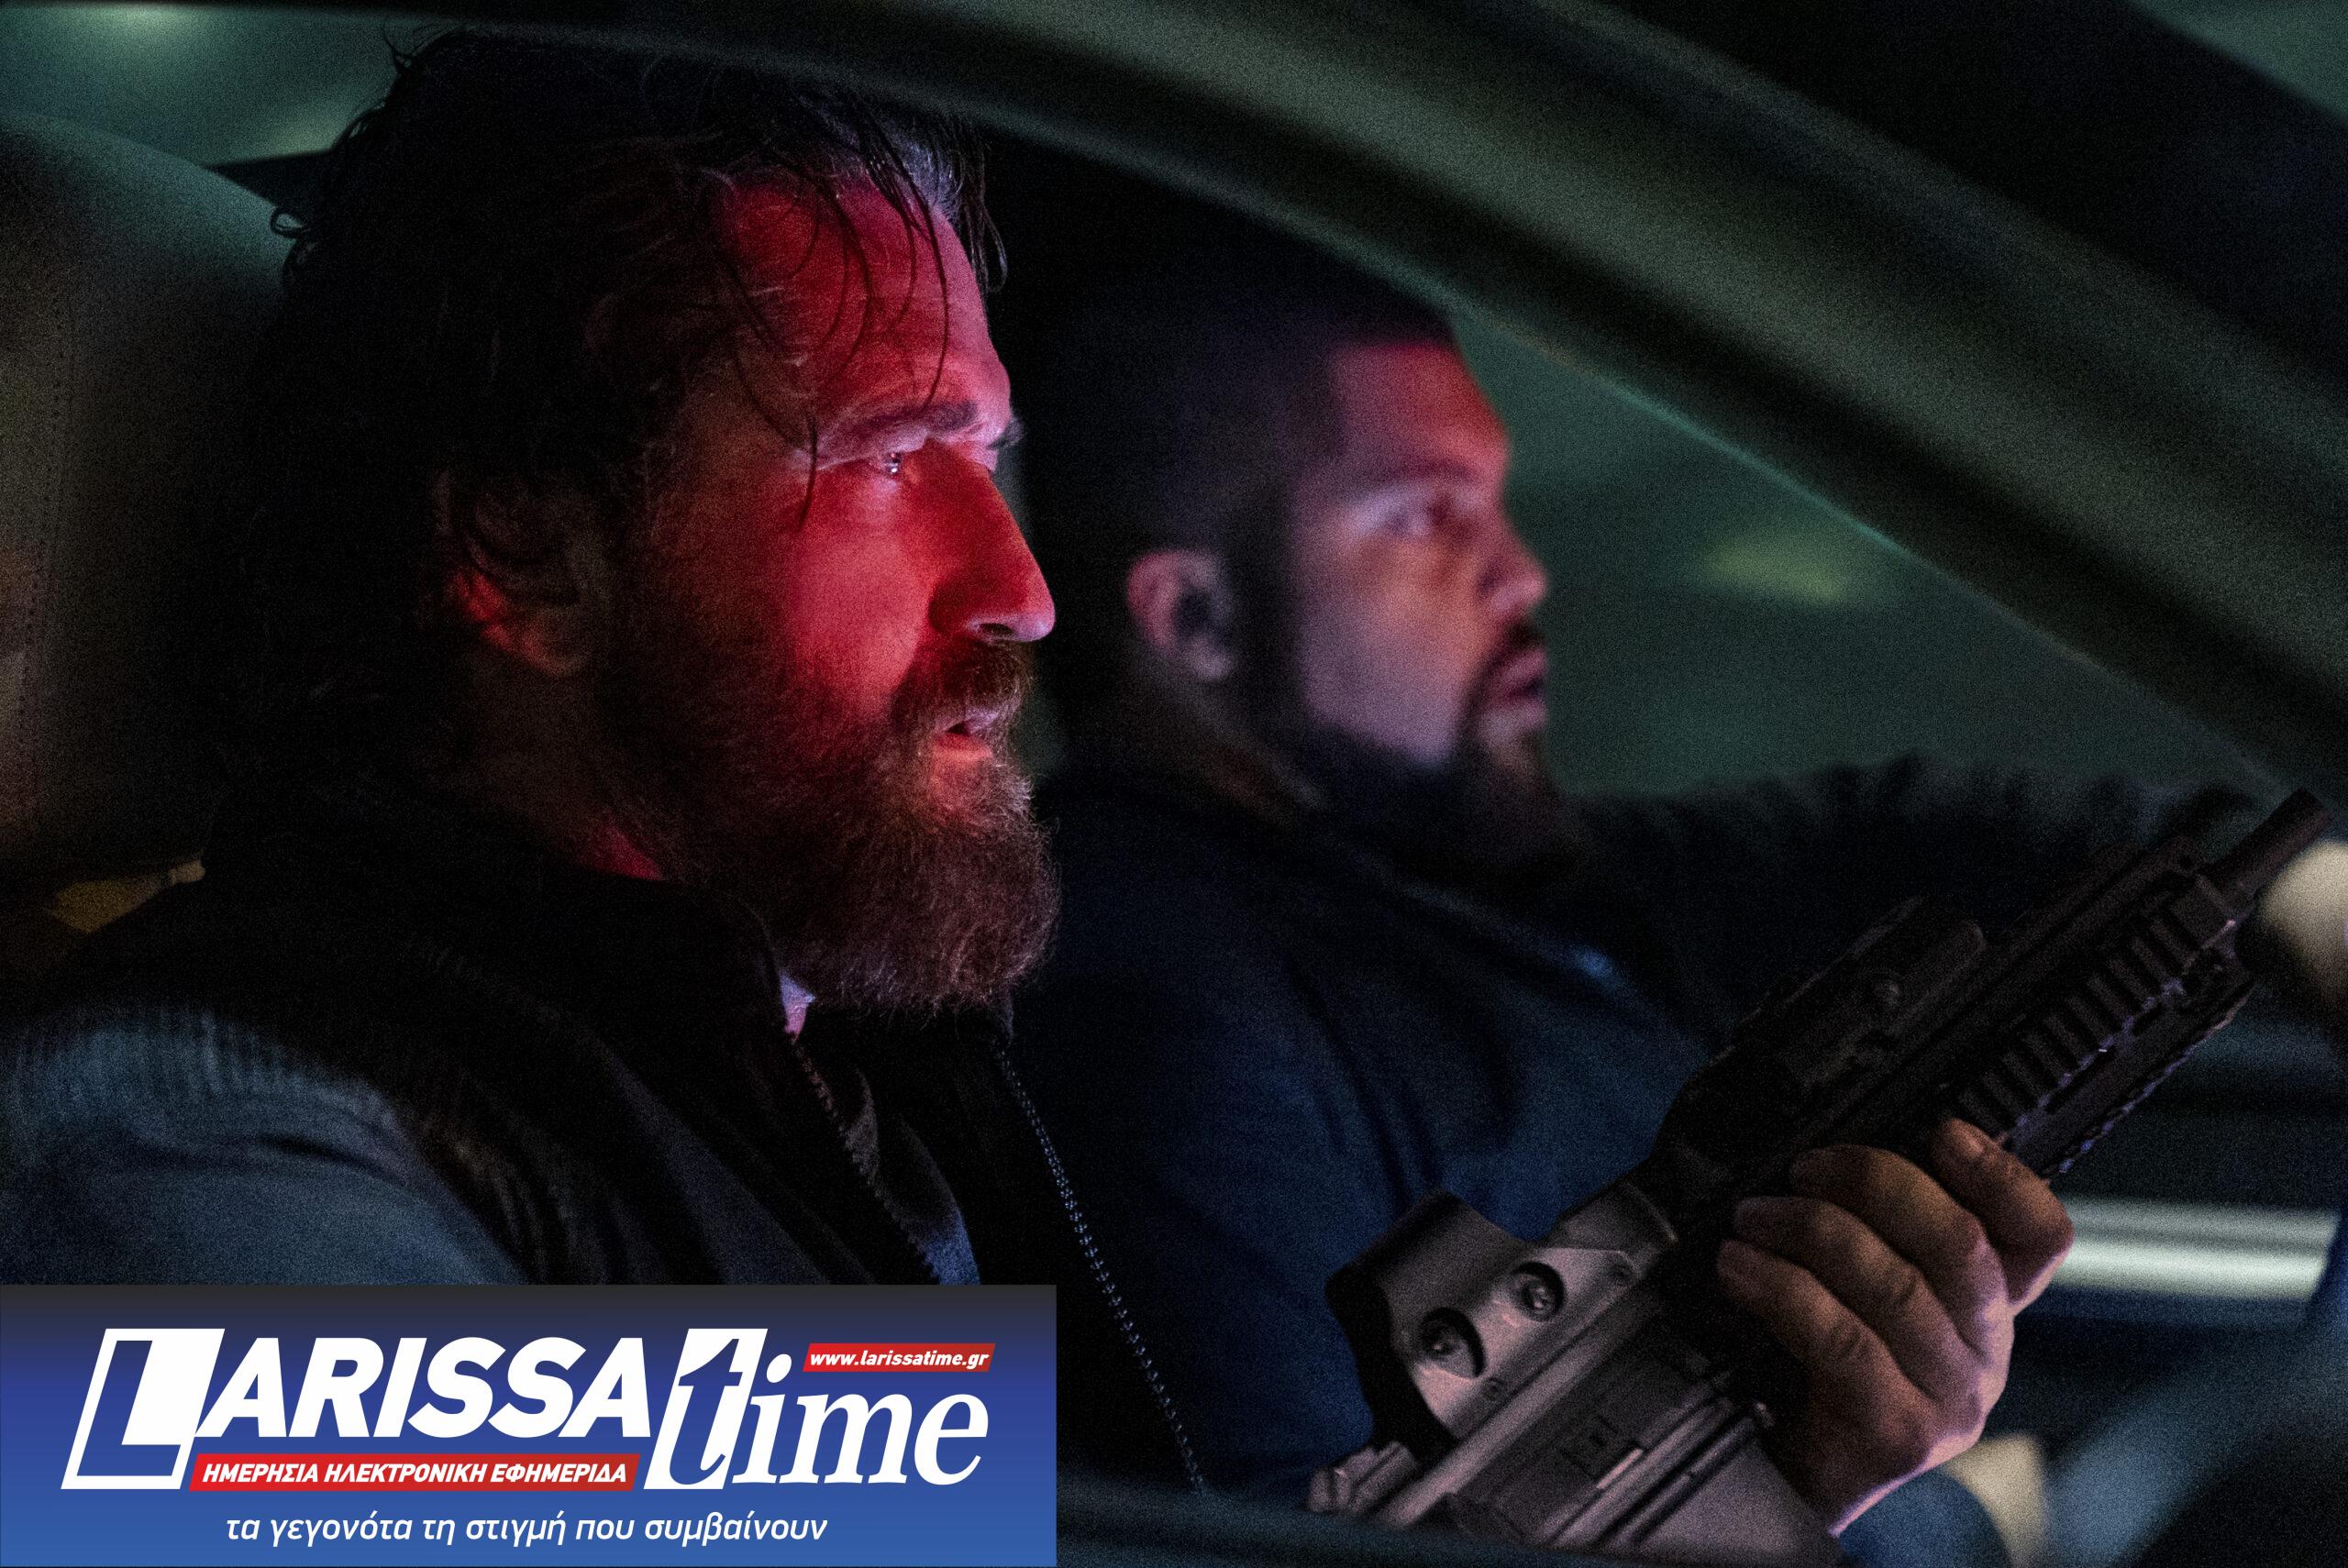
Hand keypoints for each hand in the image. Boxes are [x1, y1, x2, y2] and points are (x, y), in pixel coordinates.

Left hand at [1713, 1119, 2073, 1532]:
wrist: (1780, 1479)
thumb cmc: (1809, 1367)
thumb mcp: (1858, 1292)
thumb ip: (1873, 1232)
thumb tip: (1834, 1154)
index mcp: (1985, 1309)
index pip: (2039, 1236)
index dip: (2004, 1175)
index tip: (1944, 1132)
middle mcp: (1984, 1354)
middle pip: (1959, 1243)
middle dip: (1874, 1183)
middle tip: (1804, 1170)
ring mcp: (1949, 1400)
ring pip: (1894, 1285)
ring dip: (1809, 1232)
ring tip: (1752, 1220)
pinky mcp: (1900, 1434)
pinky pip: (1842, 1339)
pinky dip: (1780, 1289)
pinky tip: (1740, 1271)